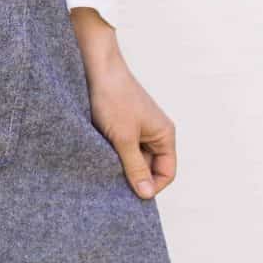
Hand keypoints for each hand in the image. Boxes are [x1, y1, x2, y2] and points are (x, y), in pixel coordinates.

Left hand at [70, 8, 174, 199]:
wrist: (96, 67)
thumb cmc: (114, 98)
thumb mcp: (124, 138)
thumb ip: (135, 167)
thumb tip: (146, 195)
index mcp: (165, 135)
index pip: (167, 173)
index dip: (151, 187)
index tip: (130, 195)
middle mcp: (155, 133)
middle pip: (150, 168)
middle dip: (134, 177)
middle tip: (112, 184)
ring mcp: (138, 128)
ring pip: (133, 158)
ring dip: (120, 165)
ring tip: (103, 167)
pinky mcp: (122, 125)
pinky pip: (121, 148)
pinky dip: (111, 154)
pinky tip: (98, 156)